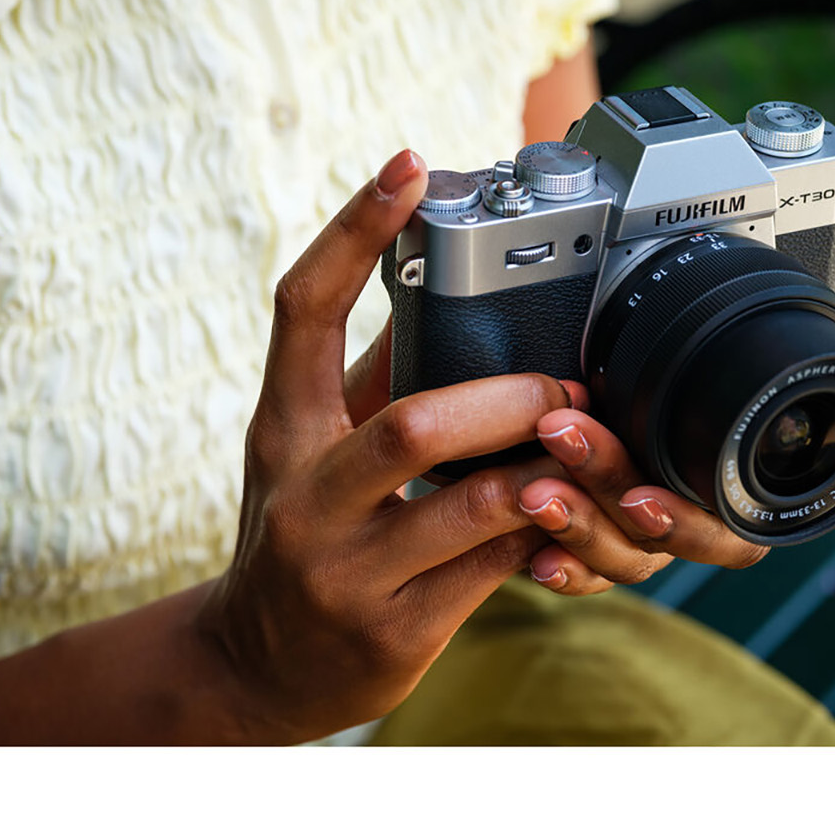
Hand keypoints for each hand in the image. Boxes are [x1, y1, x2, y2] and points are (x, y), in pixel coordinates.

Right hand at [196, 149, 571, 742]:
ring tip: (582, 443)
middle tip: (566, 386)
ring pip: (473, 504)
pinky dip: (547, 533)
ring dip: (547, 466)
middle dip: (510, 397)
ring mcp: (345, 573)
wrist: (253, 669)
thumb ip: (371, 375)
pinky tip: (571, 517)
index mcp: (281, 429)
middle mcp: (302, 498)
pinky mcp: (394, 633)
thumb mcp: (313, 449)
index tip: (409, 166)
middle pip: (414, 424)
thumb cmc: (299, 533)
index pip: (301, 311)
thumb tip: (432, 285)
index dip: (353, 231)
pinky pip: (497, 570)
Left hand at [515, 279, 834, 594]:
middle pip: (650, 541)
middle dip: (606, 501)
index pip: (723, 535)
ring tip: (533, 487)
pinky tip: (532, 553)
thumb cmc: (748, 336)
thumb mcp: (808, 317)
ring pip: (607, 550)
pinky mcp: (587, 517)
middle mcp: (687, 516)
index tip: (646, 498)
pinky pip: (573, 562)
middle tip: (565, 441)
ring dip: (571, 523)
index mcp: (737, 495)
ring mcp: (636, 521)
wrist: (678, 323)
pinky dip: (555, 563)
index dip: (687, 525)